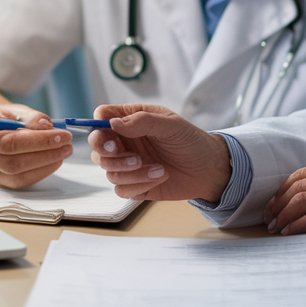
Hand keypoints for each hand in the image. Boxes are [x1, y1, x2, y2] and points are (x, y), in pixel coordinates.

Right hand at [0, 103, 71, 188]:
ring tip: (65, 150)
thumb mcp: (17, 110)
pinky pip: (22, 182)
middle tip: (67, 144)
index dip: (38, 141)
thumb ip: (31, 117)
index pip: (9, 143)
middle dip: (45, 154)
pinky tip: (55, 160)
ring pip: (18, 175)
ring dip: (46, 164)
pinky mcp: (3, 180)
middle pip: (13, 163)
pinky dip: (42, 171)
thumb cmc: (6, 118)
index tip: (62, 134)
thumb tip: (47, 126)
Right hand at [89, 104, 231, 201]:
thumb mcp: (170, 125)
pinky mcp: (134, 185)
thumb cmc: (190, 141)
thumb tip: (113, 123)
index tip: (110, 133)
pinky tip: (160, 175)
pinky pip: (121, 189)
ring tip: (156, 167)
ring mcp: (127, 164)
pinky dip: (139, 184)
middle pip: (97, 146)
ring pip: (108, 170)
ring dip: (130, 171)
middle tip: (129, 154)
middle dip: (108, 152)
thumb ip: (142, 121)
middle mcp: (125, 142)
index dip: (99, 125)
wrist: (208, 169)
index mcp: (131, 120)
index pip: (102, 117)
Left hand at [263, 157, 305, 239]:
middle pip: (298, 185)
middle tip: (268, 218)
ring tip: (275, 228)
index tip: (275, 203)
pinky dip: (298, 224)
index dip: (284, 189)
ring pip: (303, 199)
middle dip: (278, 203)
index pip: (305, 173)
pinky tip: (290, 232)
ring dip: (283, 215)